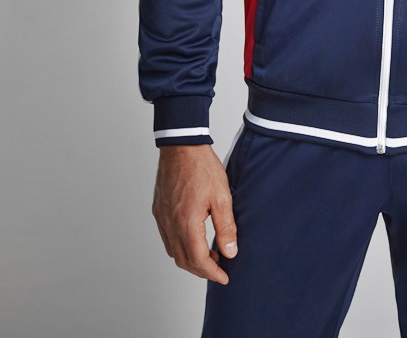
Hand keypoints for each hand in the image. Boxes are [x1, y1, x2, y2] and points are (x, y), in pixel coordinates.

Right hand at [152, 144, 237, 284]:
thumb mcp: (222, 197)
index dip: (213, 272)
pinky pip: (167, 238)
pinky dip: (180, 246)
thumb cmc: (202, 167)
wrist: (181, 147)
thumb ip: (226, 227)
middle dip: (202, 270)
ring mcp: (162, 218)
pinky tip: (193, 239)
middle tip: (219, 269)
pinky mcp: (158, 211)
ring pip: (173, 251)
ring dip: (190, 259)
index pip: (199, 260)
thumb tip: (230, 252)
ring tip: (210, 255)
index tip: (224, 277)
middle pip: (184, 260)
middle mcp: (170, 224)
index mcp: (187, 223)